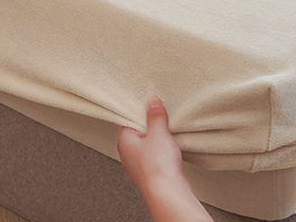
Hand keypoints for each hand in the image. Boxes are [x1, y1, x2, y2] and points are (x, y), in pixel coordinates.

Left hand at [118, 97, 212, 221]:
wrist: (166, 192)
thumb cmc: (157, 166)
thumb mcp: (158, 132)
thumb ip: (155, 116)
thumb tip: (152, 103)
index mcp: (124, 142)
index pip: (130, 121)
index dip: (142, 112)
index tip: (152, 106)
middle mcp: (128, 155)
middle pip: (140, 133)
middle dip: (152, 126)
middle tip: (163, 119)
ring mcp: (139, 166)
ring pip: (148, 146)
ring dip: (158, 140)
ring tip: (168, 135)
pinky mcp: (150, 174)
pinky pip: (155, 157)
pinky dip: (162, 152)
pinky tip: (170, 150)